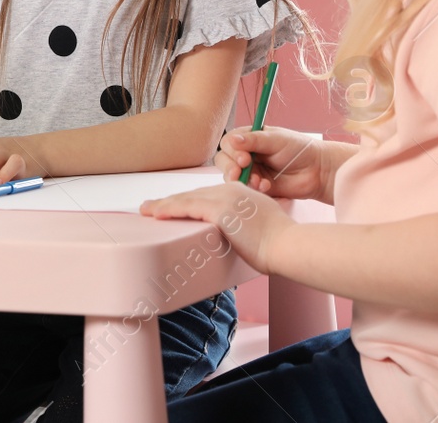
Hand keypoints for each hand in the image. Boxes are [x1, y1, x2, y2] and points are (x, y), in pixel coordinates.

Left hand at [140, 181, 293, 272]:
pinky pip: (187, 208)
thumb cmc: (280, 245)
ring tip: (146, 210)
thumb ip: (245, 226)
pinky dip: (169, 210)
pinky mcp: (220, 211)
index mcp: (241, 193)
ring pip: (186, 200)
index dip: (187, 200)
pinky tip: (156, 214)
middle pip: (193, 194)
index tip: (172, 206)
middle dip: (171, 202)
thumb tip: (237, 239)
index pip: (206, 194)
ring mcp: (225, 199)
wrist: (290, 247)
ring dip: (163, 205)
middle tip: (151, 207)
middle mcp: (231, 191)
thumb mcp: (261, 227)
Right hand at [217, 125, 325, 199]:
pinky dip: (254, 189)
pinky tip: (267, 187)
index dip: (232, 151)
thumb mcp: (276, 139)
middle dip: (231, 167)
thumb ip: (254, 140)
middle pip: (224, 161)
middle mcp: (246, 155)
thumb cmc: (299, 148)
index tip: (244, 157)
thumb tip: (232, 140)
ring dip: (243, 180)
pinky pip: (246, 190)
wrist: (318, 170)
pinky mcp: (258, 188)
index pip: (228, 144)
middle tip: (242, 170)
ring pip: (232, 178)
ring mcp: (251, 172)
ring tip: (260, 181)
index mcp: (248, 139)